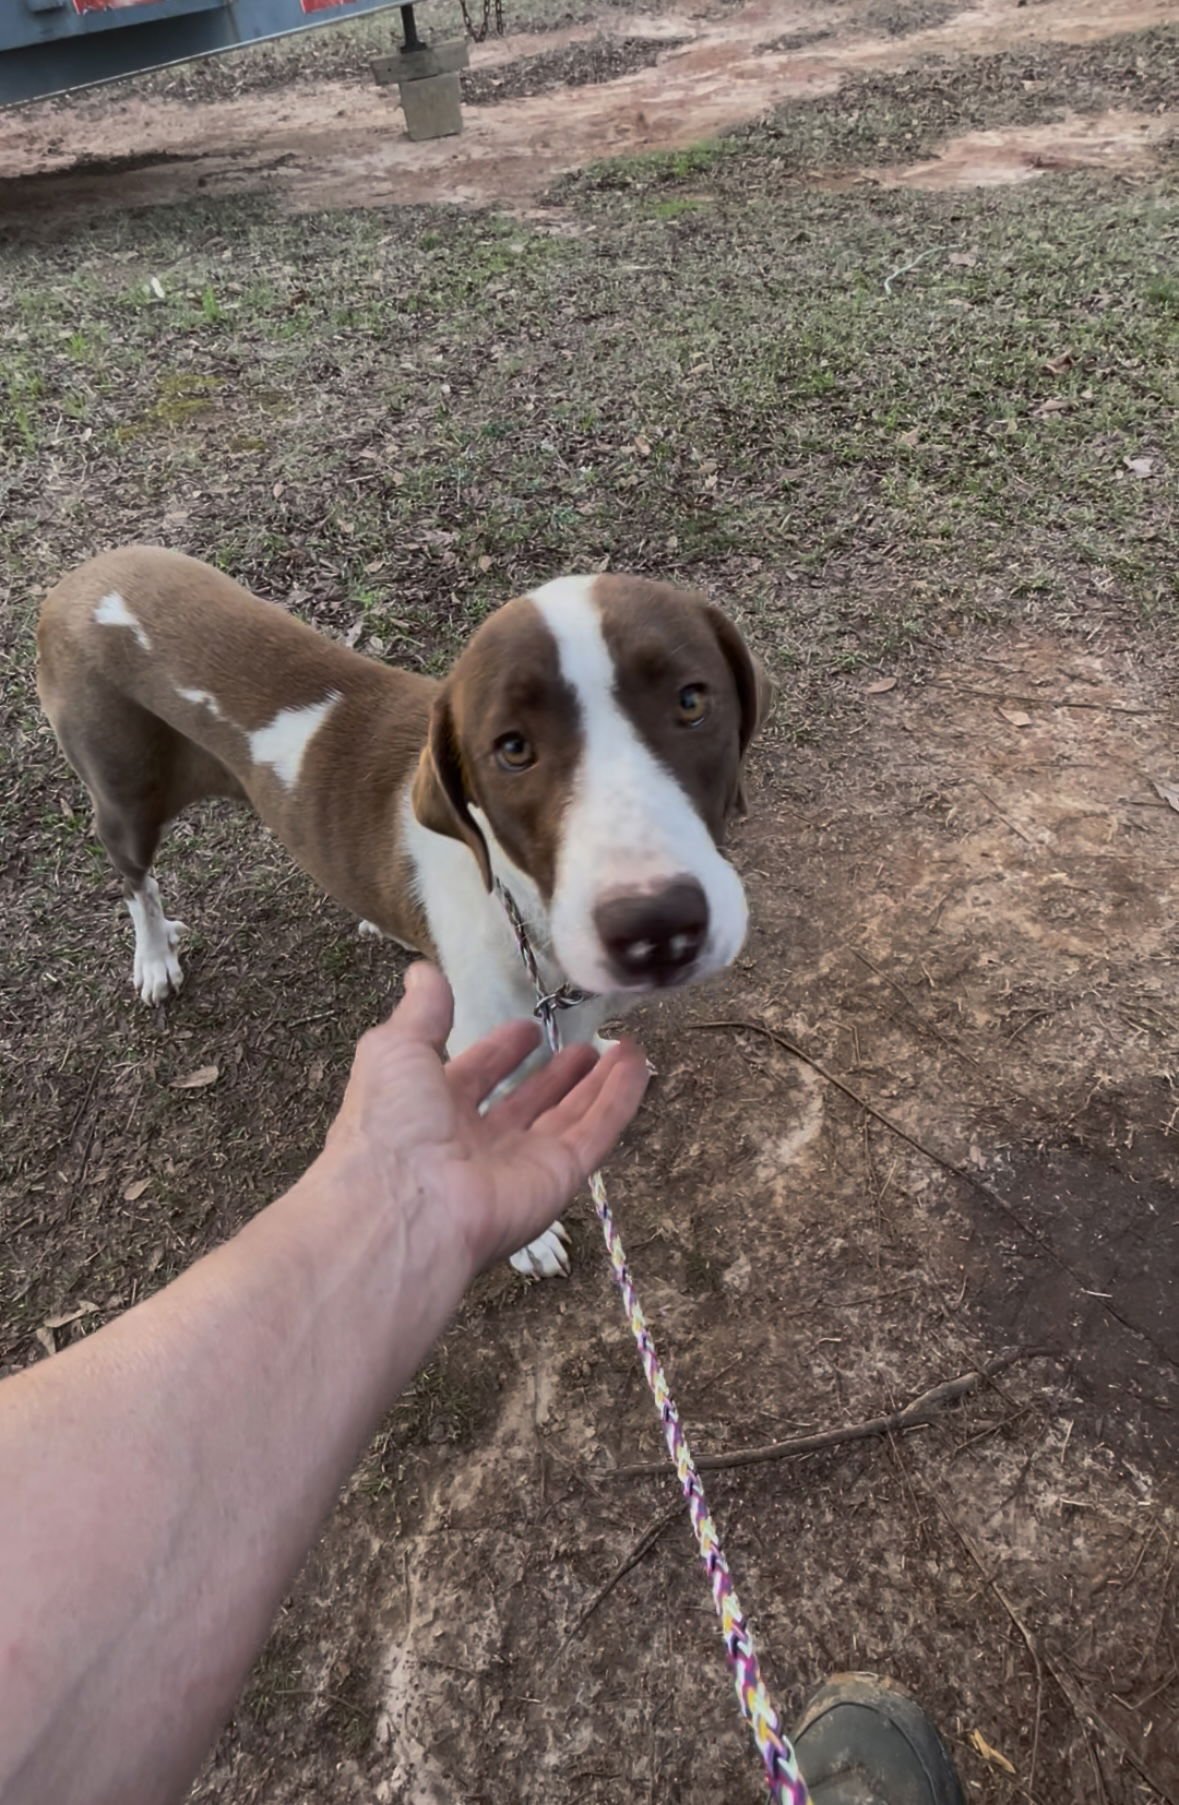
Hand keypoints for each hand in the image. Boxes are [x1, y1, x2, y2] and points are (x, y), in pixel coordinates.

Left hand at [324, 963, 648, 1275]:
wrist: (407, 1203)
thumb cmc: (391, 1123)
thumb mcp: (395, 1049)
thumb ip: (419, 1012)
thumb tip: (422, 971)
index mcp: (432, 1112)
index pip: (474, 1076)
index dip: (500, 1052)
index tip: (527, 1029)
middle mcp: (477, 1142)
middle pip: (526, 1103)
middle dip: (554, 1075)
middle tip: (584, 1047)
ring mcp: (521, 1163)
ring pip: (568, 1117)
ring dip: (597, 1083)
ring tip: (623, 1048)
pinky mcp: (558, 1177)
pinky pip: (595, 1134)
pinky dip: (619, 1100)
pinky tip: (637, 1064)